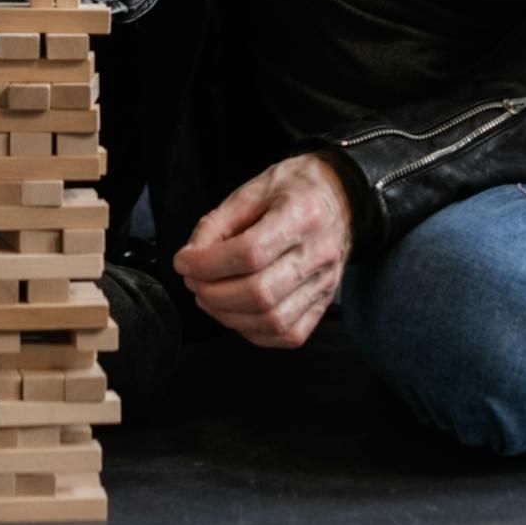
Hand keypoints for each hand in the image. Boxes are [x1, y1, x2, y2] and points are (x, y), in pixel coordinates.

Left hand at [173, 154, 352, 347]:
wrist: (341, 198)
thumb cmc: (294, 190)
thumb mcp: (251, 191)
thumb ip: (217, 224)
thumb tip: (191, 259)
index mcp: (301, 216)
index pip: (250, 253)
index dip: (208, 263)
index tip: (184, 261)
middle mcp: (319, 254)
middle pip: (260, 293)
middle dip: (213, 293)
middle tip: (194, 280)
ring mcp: (324, 284)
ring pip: (272, 321)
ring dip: (228, 316)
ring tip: (210, 296)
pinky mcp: (323, 304)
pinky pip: (288, 334)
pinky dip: (253, 331)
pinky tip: (236, 312)